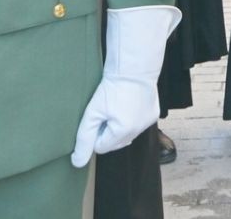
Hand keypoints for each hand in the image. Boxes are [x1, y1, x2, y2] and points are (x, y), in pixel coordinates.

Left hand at [71, 5, 179, 165]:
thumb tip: (77, 163)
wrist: (134, 67)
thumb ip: (84, 139)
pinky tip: (128, 104)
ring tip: (117, 106)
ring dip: (119, 126)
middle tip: (105, 111)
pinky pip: (138, 125)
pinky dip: (132, 118)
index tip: (96, 116)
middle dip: (107, 131)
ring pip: (127, 134)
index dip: (95, 132)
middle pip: (115, 143)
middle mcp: (138, 131)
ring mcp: (148, 123)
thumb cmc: (111, 87)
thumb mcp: (92, 113)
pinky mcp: (154, 114)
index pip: (101, 147)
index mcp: (123, 132)